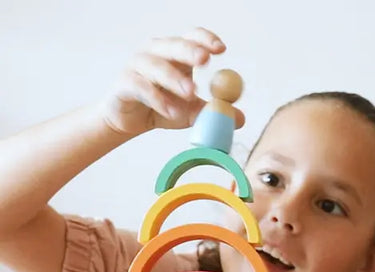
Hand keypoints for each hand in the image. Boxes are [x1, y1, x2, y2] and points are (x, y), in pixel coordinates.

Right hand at [102, 27, 244, 136]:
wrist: (131, 121)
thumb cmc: (163, 108)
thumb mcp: (192, 112)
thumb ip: (213, 112)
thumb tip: (240, 118)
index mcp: (175, 54)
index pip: (191, 37)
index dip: (205, 39)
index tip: (221, 49)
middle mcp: (155, 53)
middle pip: (174, 45)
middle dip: (190, 51)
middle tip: (204, 61)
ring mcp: (137, 65)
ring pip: (156, 66)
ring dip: (175, 79)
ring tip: (191, 94)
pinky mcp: (125, 83)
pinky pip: (141, 87)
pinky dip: (157, 99)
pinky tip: (170, 111)